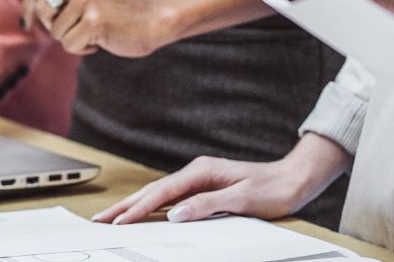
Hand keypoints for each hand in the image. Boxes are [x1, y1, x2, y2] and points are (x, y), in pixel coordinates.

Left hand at [11, 0, 176, 57]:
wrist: (148, 20)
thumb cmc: (109, 7)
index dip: (29, 10)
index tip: (35, 23)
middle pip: (41, 12)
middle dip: (54, 25)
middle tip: (77, 24)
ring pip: (55, 32)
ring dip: (70, 38)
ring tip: (92, 30)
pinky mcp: (95, 20)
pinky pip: (69, 45)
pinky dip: (82, 48)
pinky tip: (99, 40)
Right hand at [92, 134, 349, 224]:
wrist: (294, 180)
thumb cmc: (273, 189)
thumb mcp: (243, 199)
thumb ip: (208, 205)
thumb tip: (175, 215)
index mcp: (203, 171)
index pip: (162, 193)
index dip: (137, 208)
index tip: (116, 222)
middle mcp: (198, 172)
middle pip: (155, 191)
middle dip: (126, 206)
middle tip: (99, 220)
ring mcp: (201, 180)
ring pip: (161, 195)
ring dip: (136, 207)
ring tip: (113, 219)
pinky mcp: (206, 189)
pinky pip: (172, 199)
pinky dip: (153, 208)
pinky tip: (145, 217)